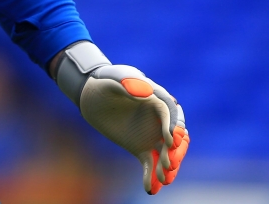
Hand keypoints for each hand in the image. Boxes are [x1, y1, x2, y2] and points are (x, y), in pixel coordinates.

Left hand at [54, 42, 189, 194]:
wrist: (92, 95)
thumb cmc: (105, 81)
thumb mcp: (113, 78)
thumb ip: (128, 82)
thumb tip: (146, 91)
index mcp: (158, 99)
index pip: (171, 114)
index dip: (173, 127)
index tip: (170, 141)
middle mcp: (160, 120)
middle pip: (176, 138)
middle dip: (175, 152)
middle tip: (168, 165)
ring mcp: (152, 135)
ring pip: (166, 154)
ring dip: (167, 167)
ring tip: (163, 180)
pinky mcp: (141, 147)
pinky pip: (150, 163)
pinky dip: (151, 176)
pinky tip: (149, 189)